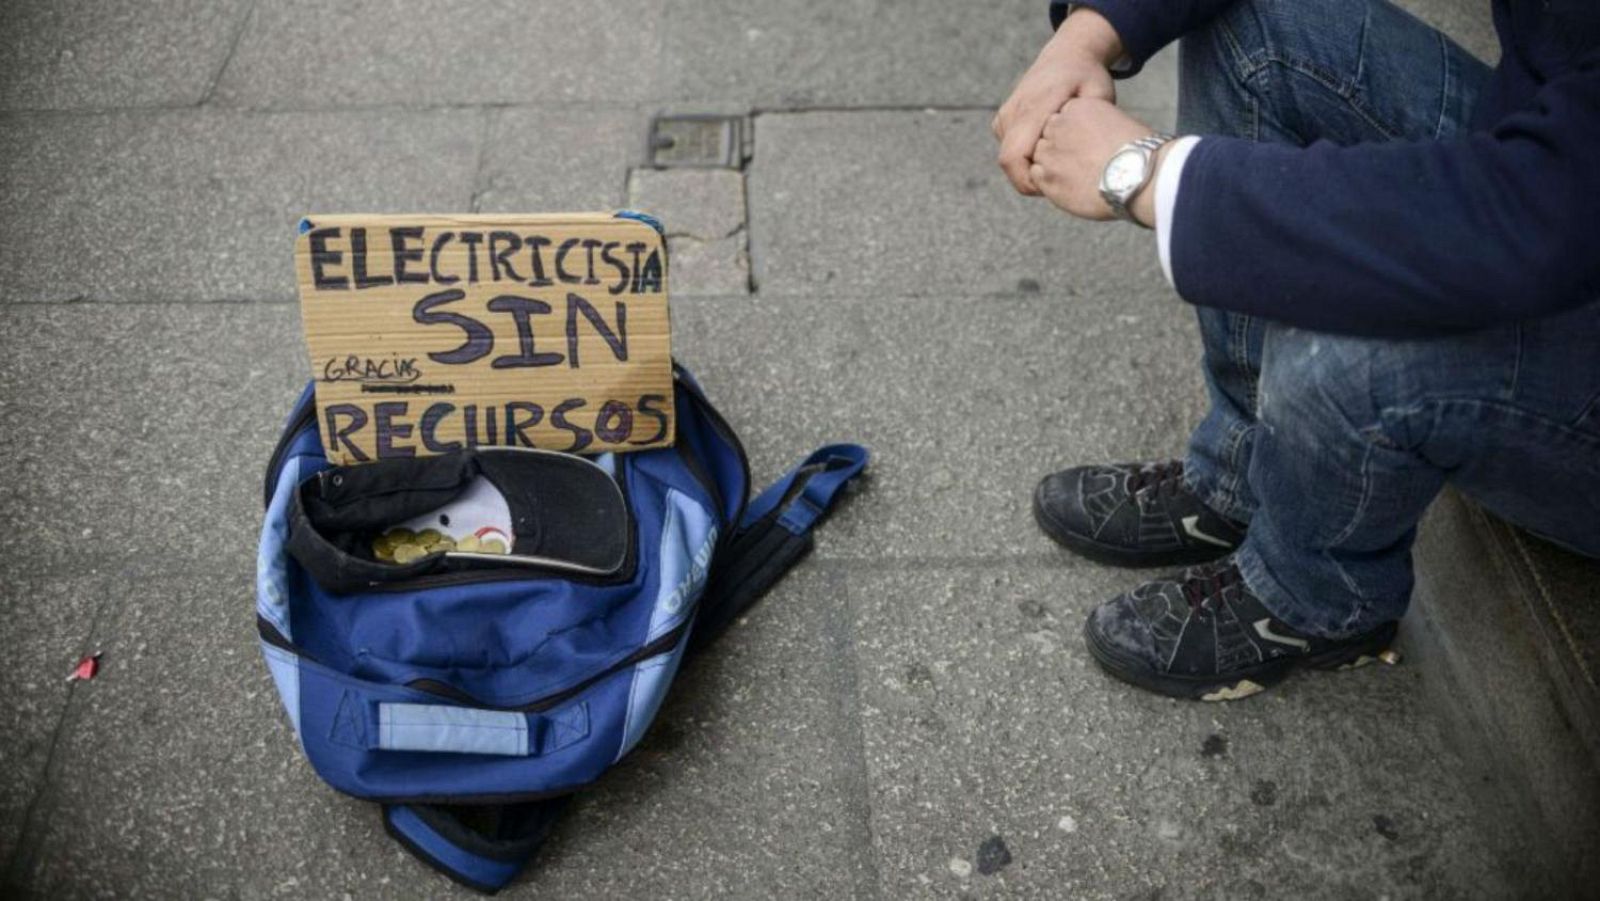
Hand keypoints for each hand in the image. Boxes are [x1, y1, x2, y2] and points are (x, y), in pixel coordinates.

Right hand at [993, 8, 1123, 194]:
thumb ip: (1089, 124)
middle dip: (1030, 180)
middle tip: (1059, 182)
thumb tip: (1083, 156)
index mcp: (1035, 106)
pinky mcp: (1002, 119)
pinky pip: (1008, 149)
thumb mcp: (1099, 95)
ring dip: (1029, 168)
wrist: (1066, 54)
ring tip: (1058, 161)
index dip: (1028, 181)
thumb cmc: (1087, 77)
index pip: (1014, 156)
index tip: (1053, 187)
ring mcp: (1005, 115)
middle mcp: (1014, 110)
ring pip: (1008, 158)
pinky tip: (1048, 151)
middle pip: (1008, 162)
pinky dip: (1024, 158)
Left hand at [1029, 97, 1165, 224]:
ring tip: (1076, 176)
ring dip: (1052, 166)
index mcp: (1077, 107)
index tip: (1083, 146)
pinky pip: (1037, 177)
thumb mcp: (1116, 123)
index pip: (1060, 118)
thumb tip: (1089, 137)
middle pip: (1046, 136)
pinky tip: (1069, 186)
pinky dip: (1049, 182)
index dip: (1070, 134)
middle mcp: (1059, 126)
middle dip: (1058, 148)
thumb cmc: (1137, 153)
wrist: (1138, 176)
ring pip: (1039, 157)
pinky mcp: (1047, 178)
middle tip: (1078, 163)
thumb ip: (1093, 126)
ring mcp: (1050, 152)